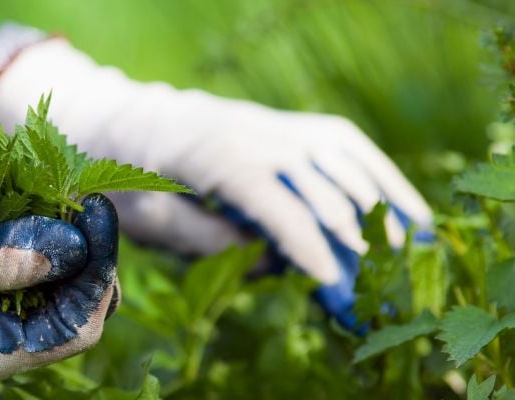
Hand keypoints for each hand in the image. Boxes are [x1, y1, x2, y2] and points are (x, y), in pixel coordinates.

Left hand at [0, 38, 431, 328]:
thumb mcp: (149, 218)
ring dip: (379, 210)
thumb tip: (269, 262)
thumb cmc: (132, 175)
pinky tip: (408, 213)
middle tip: (373, 287)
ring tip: (403, 257)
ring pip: (347, 163)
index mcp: (214, 156)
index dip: (306, 244)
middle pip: (321, 186)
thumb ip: (206, 241)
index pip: (275, 202)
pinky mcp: (294, 126)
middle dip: (351, 239)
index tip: (332, 281)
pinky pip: (349, 147)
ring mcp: (280, 124)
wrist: (133, 120)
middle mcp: (256, 132)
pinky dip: (383, 178)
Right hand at [0, 173, 118, 389]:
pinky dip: (31, 220)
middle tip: (87, 200)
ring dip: (61, 233)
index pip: (71, 332)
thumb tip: (67, 252)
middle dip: (83, 254)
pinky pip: (22, 250)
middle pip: (69, 301)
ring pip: (52, 274)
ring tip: (64, 189)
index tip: (97, 223)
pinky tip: (31, 187)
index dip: (94, 281)